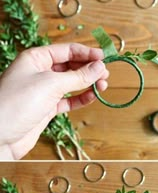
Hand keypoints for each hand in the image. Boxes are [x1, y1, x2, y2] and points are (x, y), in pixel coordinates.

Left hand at [0, 43, 107, 159]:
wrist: (1, 136)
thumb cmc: (18, 104)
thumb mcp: (50, 85)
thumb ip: (77, 76)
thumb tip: (99, 67)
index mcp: (36, 58)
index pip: (66, 50)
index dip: (87, 53)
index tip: (105, 58)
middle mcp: (39, 72)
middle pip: (70, 66)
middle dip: (89, 69)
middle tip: (106, 75)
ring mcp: (42, 91)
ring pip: (70, 84)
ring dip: (87, 84)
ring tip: (103, 86)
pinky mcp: (45, 109)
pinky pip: (67, 101)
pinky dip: (80, 99)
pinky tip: (92, 97)